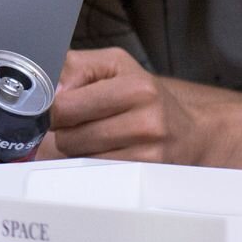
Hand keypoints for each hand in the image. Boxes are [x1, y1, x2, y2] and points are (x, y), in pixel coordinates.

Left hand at [47, 48, 197, 162]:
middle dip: (64, 130)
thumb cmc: (144, 94)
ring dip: (77, 150)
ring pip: (79, 159)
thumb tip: (52, 90)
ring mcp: (148, 155)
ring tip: (94, 136)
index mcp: (137, 89)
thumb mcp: (113, 64)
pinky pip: (95, 175)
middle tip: (77, 122)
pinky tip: (104, 152)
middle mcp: (147, 122)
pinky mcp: (144, 177)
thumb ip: (75, 65)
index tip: (56, 107)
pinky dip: (90, 166)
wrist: (189, 131)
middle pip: (69, 137)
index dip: (52, 108)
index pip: (66, 106)